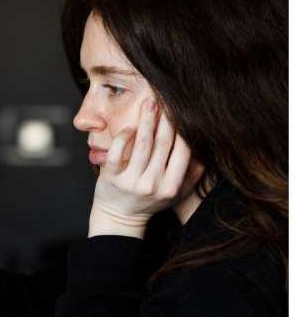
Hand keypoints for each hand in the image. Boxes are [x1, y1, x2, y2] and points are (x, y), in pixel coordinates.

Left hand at [89, 99, 202, 237]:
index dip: (183, 129)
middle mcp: (152, 184)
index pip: (182, 151)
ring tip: (150, 103)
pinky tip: (130, 127)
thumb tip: (206, 146)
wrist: (119, 218)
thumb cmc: (150, 200)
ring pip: (142, 144)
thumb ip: (193, 173)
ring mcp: (130, 182)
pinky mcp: (110, 178)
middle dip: (166, 119)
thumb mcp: (177, 192)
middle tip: (166, 98)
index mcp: (171, 186)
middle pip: (163, 144)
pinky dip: (123, 137)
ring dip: (146, 120)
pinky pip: (116, 152)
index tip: (183, 110)